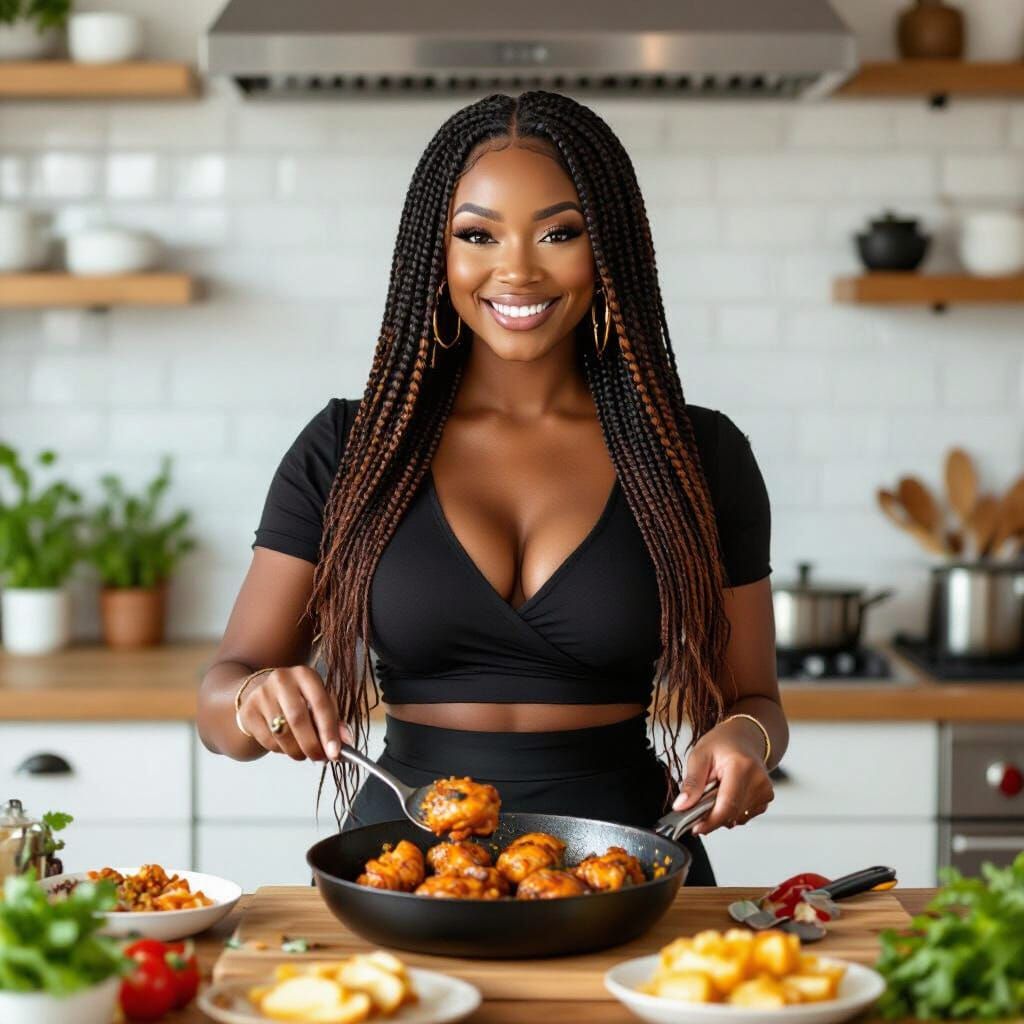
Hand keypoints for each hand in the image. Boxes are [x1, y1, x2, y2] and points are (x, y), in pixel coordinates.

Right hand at [237, 665, 352, 761]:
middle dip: (312, 745)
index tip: (336, 752)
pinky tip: (286, 745)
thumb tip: (346, 741)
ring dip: (297, 751)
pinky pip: (268, 741)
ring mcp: (261, 694)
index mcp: (305, 674)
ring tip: (305, 753)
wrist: (260, 694)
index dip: (329, 731)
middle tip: (320, 758)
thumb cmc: (298, 699)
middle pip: (298, 719)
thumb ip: (333, 720)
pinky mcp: (248, 711)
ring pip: (282, 734)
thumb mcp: (318, 701)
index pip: (321, 704)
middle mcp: (282, 680)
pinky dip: (281, 750)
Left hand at [671, 717, 773, 834]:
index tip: (695, 828)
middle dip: (711, 815)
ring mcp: (765, 791)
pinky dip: (731, 811)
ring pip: (737, 817)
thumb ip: (691, 783)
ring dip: (721, 812)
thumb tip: (681, 806)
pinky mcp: (766, 799)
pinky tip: (727, 794)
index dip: (710, 821)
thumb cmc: (722, 743)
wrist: (745, 737)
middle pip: (731, 814)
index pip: (727, 804)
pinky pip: (744, 815)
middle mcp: (758, 780)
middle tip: (699, 800)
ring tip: (715, 790)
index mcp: (742, 766)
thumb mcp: (699, 756)